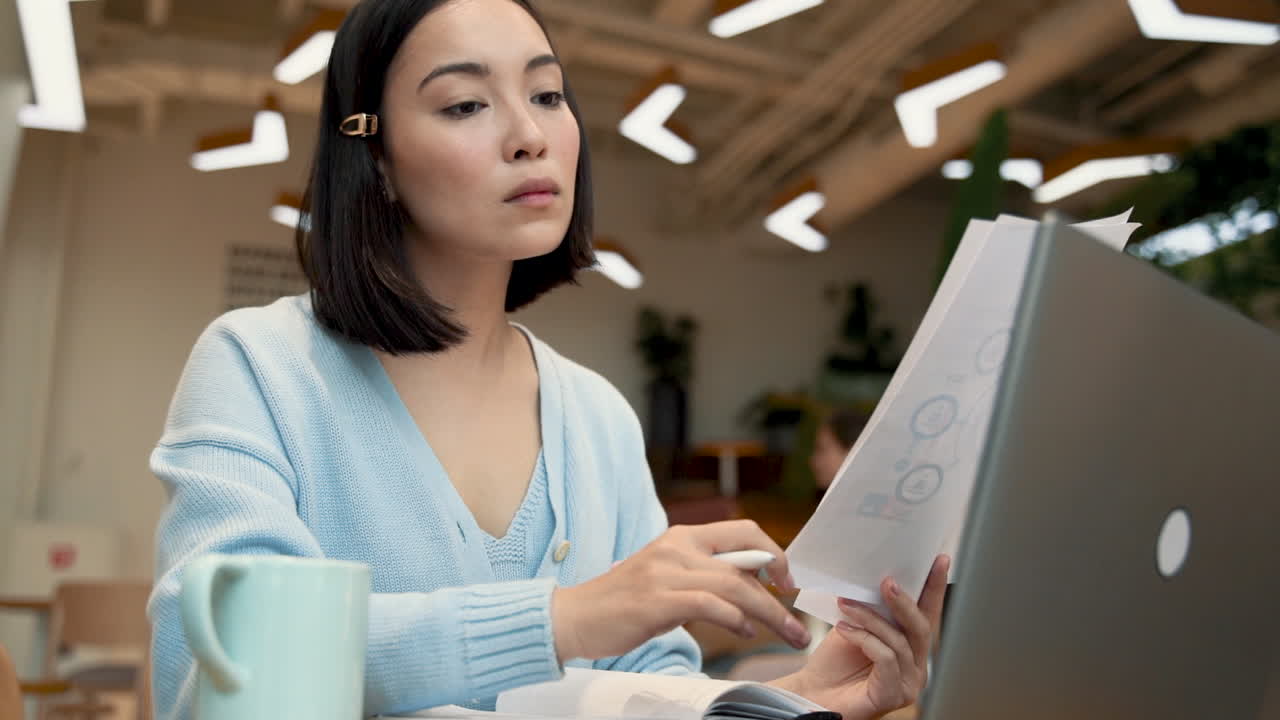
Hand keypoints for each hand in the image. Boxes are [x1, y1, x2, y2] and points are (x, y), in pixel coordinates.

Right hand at [551, 520, 811, 661]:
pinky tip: (744, 632)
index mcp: (682, 537)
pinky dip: (735, 619)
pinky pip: (710, 604)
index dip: (775, 553)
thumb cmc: (624, 602)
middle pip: (748, 562)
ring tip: (786, 634)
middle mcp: (677, 548)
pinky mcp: (658, 600)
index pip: (744, 530)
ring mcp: (666, 572)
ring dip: (769, 614)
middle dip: (780, 595)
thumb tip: (750, 582)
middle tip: (799, 623)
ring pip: (736, 586)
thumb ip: (704, 573)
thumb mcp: (668, 576)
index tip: (788, 582)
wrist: (575, 616)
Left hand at [771, 555, 949, 719]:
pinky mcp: (893, 695)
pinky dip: (864, 638)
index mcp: (910, 647)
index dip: (934, 587)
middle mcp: (915, 666)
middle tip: (886, 581)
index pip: (927, 614)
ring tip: (846, 603)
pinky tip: (844, 628)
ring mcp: (907, 683)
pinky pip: (886, 657)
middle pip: (920, 627)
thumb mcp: (856, 625)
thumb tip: (880, 576)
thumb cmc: (834, 663)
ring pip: (899, 640)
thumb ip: (874, 609)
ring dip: (871, 618)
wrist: (812, 694)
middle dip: (904, 601)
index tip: (939, 560)